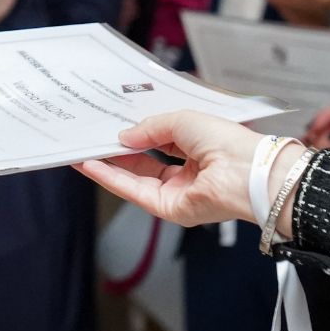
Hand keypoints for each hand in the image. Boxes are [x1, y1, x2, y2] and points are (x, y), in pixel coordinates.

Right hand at [75, 110, 285, 228]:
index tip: (112, 128)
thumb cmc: (226, 141)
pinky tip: (92, 166)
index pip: (160, 143)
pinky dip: (112, 179)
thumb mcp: (181, 121)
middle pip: (144, 163)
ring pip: (135, 179)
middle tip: (92, 139)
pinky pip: (135, 192)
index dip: (136, 136)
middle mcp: (187, 174)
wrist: (246, 172)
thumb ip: (149, 129)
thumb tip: (124, 137)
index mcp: (197, 150)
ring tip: (83, 151)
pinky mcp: (169, 209)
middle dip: (117, 152)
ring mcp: (177, 193)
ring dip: (108, 166)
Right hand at [307, 98, 329, 165]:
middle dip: (313, 152)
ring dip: (326, 161)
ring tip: (326, 155)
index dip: (305, 140)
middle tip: (316, 149)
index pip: (309, 138)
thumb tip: (309, 126)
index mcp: (327, 130)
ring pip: (329, 162)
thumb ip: (327, 114)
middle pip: (316, 152)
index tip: (304, 139)